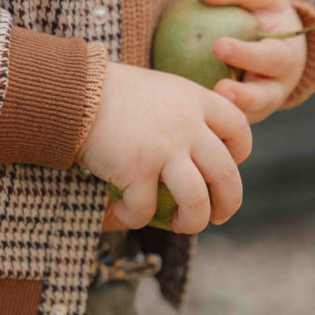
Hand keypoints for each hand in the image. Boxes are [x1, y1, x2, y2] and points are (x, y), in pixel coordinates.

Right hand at [76, 62, 251, 233]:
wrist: (74, 90)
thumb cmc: (108, 90)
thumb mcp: (157, 88)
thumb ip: (179, 110)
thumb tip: (189, 142)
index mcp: (195, 100)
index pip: (239, 129)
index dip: (240, 153)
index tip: (227, 166)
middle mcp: (187, 126)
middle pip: (227, 174)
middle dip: (228, 203)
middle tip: (217, 216)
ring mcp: (163, 150)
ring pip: (196, 200)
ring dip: (194, 222)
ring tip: (181, 226)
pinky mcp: (135, 170)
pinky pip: (144, 210)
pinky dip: (134, 217)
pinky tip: (123, 211)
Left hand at [198, 0, 306, 123]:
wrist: (266, 43)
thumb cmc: (260, 13)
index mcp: (287, 56)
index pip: (272, 57)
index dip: (248, 54)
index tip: (218, 45)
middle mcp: (276, 86)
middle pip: (264, 96)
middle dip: (244, 96)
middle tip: (218, 88)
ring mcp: (258, 107)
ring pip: (245, 116)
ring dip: (226, 114)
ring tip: (204, 107)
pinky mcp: (239, 118)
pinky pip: (223, 121)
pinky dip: (208, 119)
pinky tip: (182, 112)